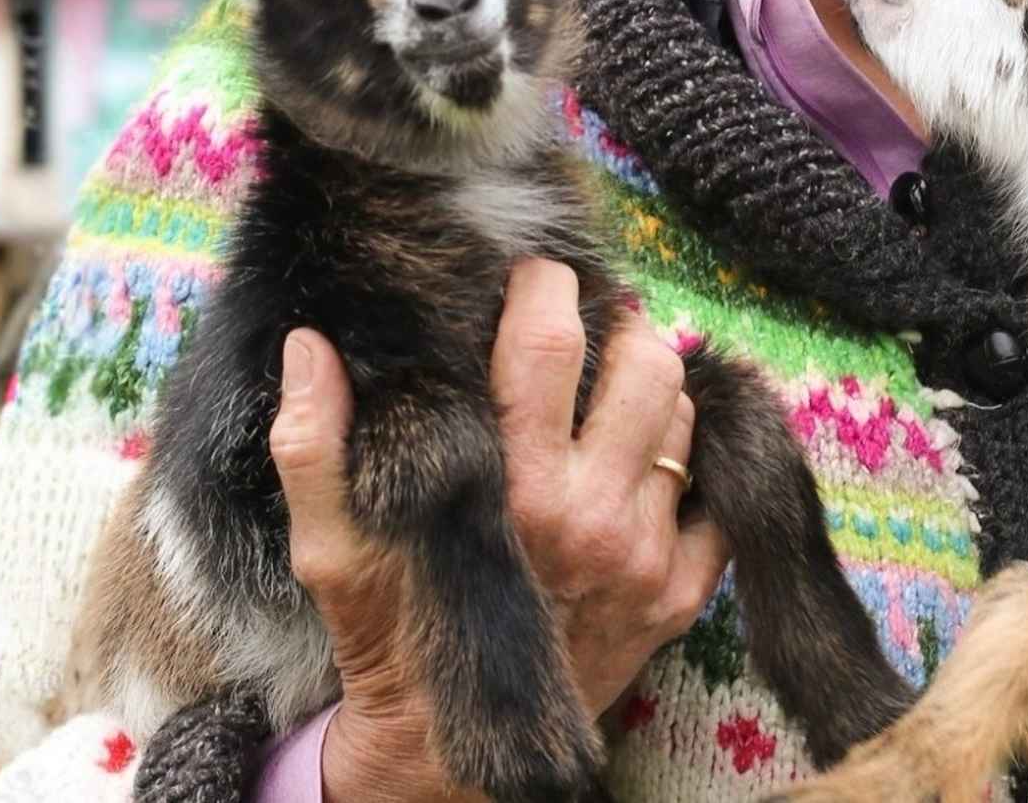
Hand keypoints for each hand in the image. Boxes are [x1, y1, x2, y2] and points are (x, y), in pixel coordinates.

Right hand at [274, 260, 728, 802]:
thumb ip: (312, 445)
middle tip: (589, 328)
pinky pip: (718, 495)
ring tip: (612, 392)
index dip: (544, 287)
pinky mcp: (681, 594)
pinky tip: (647, 462)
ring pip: (686, 417)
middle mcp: (588, 516)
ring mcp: (646, 555)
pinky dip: (692, 465)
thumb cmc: (390, 637)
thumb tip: (309, 346)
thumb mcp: (330, 548)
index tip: (533, 276)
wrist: (452, 752)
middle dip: (618, 327)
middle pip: (645, 364)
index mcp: (508, 490)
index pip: (546, 343)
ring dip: (657, 389)